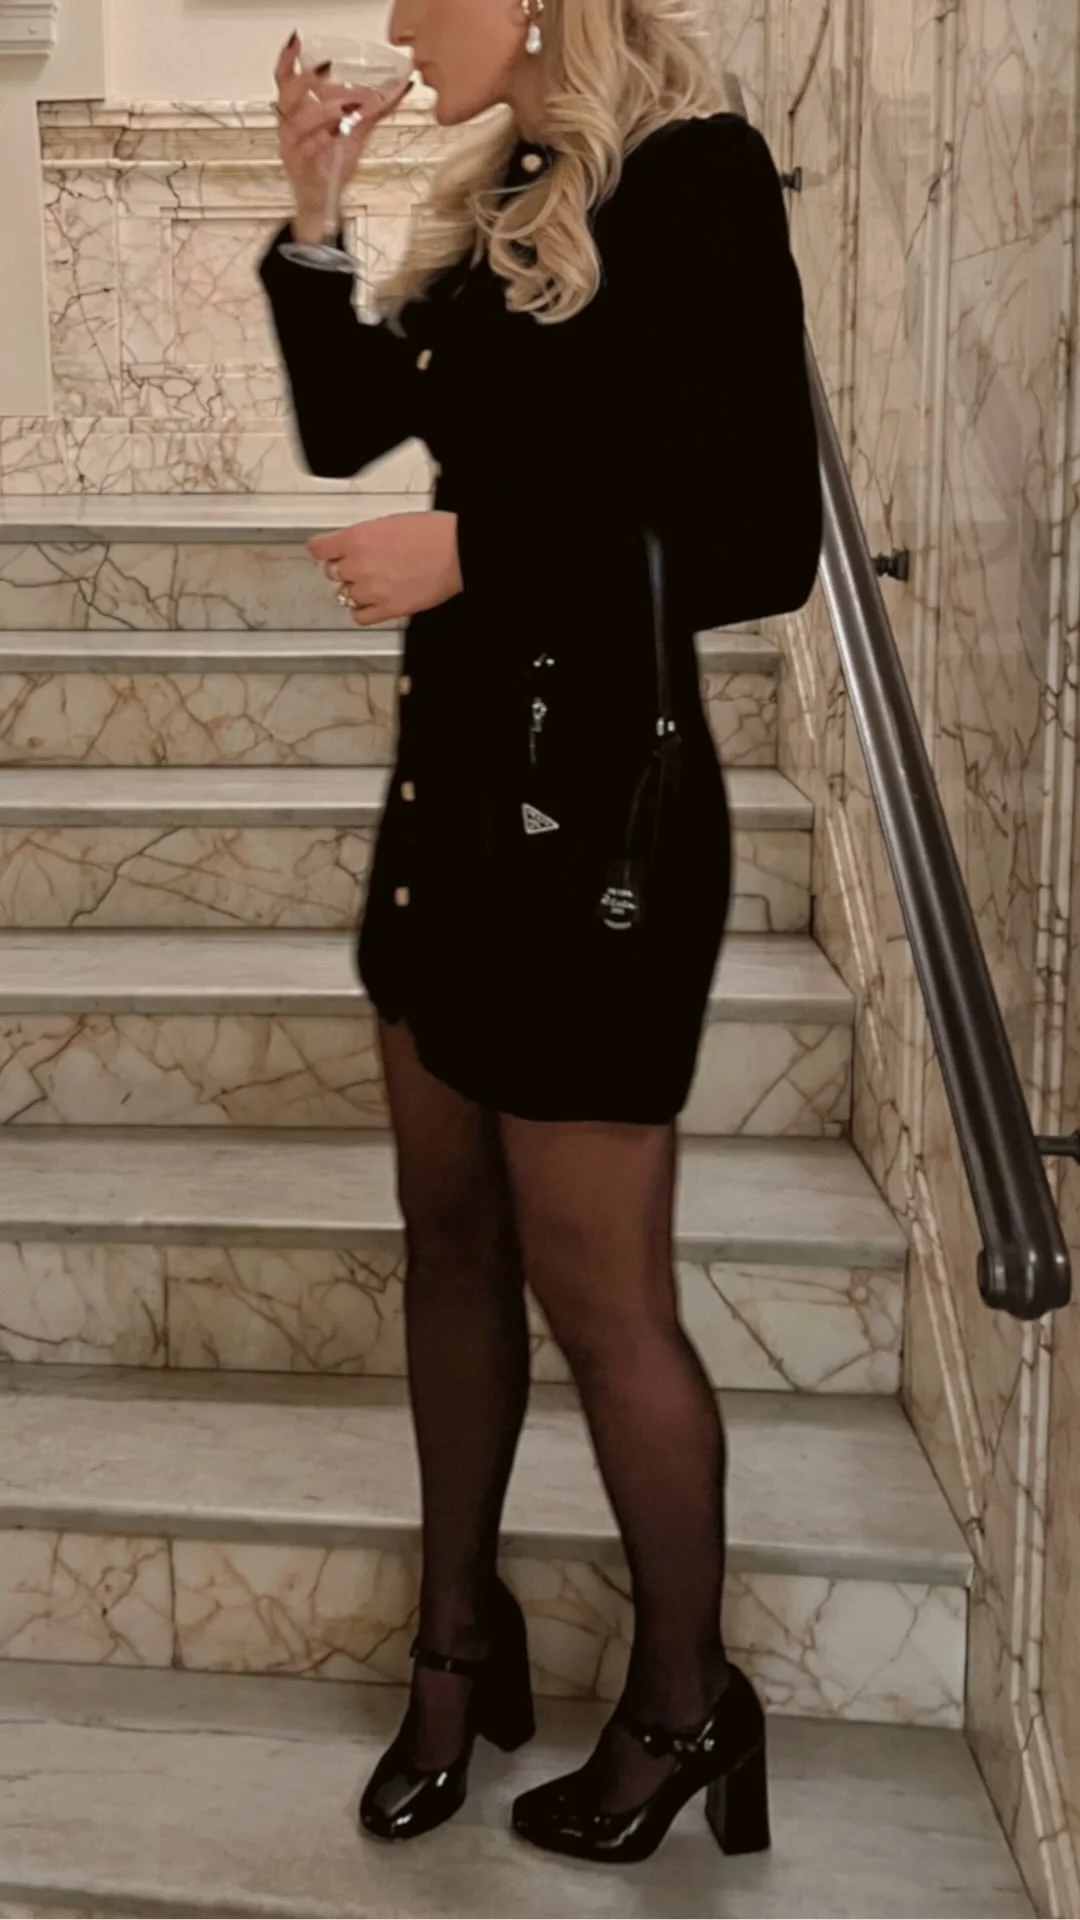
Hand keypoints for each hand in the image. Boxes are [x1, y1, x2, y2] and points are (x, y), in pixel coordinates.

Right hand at [274, 34, 411, 243]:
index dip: (288, 58)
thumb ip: (376, 109)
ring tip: (343, 107)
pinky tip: (334, 135)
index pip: (286, 77)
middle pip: (289, 93)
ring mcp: (292, 146)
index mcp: (299, 109)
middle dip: (307, 80)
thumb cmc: (333, 162)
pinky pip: (305, 151)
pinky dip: (320, 141)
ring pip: (298, 122)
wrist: (326, 199)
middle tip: (327, 70)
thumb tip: (401, 89)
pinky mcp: (299, 167)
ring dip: (321, 111)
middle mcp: (291, 124)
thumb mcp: (357, 130)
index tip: (297, 41)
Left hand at [311, 513, 463, 625]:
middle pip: (332, 573)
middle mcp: (358, 565)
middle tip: (361, 565)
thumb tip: (356, 545)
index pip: (319, 549)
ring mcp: (371, 590)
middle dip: (345, 569)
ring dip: (356, 589)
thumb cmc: (432, 534)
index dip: (324, 551)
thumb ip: (364, 537)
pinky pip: (360, 616)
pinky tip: (371, 603)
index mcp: (357, 538)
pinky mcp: (387, 609)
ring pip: (346, 595)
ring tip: (374, 582)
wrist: (456, 552)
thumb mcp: (388, 523)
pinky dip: (362, 610)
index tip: (326, 553)